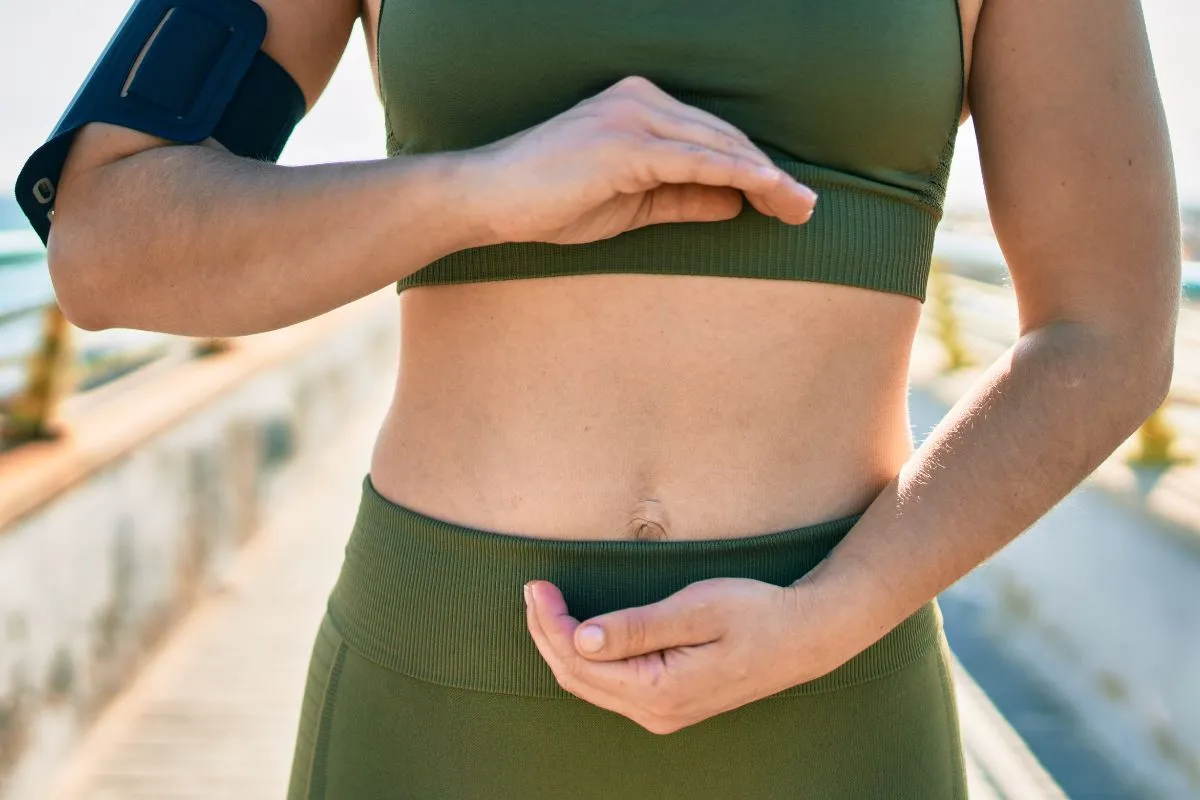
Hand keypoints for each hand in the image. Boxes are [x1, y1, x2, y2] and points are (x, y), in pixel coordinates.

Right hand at [459, 75, 817, 245]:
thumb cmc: (551, 200)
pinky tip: (769, 192)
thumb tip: (735, 202)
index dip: (756, 169)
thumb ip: (683, 198)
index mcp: (640, 106)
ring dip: (767, 179)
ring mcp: (632, 117)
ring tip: (801, 208)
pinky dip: (737, 176)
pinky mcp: (625, 144)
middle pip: (725, 137)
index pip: (712, 137)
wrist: (488, 198)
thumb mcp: (632, 204)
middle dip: (771, 175)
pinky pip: (696, 161)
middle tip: (808, 209)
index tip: (788, 201)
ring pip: (718, 147)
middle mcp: (641, 100)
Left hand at [523, 576, 845, 733]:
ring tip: (545, 604)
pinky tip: (577, 629)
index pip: (580, 661)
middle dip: (546, 633)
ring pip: (590, 684)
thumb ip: (637, 627)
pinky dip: (585, 656)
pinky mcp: (668, 702)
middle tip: (533, 590)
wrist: (804, 636)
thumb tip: (581, 637)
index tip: (537, 585)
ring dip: (561, 644)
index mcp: (660, 691)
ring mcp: (661, 712)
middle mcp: (655, 712)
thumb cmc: (756, 613)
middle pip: (577, 677)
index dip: (549, 623)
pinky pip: (610, 685)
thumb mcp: (696, 610)